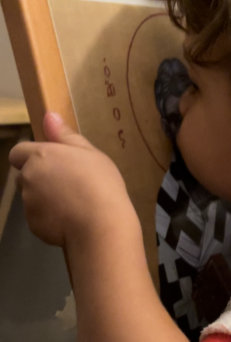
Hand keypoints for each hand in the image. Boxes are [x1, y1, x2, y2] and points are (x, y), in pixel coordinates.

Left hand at [9, 112, 132, 247]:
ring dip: (45, 199)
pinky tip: (71, 220)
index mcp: (40, 156)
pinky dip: (50, 218)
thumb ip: (66, 135)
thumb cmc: (100, 184)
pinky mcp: (33, 225)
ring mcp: (28, 204)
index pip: (18, 152)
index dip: (31, 157)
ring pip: (32, 198)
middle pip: (25, 176)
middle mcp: (28, 178)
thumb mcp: (91, 154)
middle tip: (69, 185)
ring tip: (73, 205)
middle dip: (40, 179)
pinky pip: (38, 218)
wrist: (101, 226)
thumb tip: (48, 116)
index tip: (52, 164)